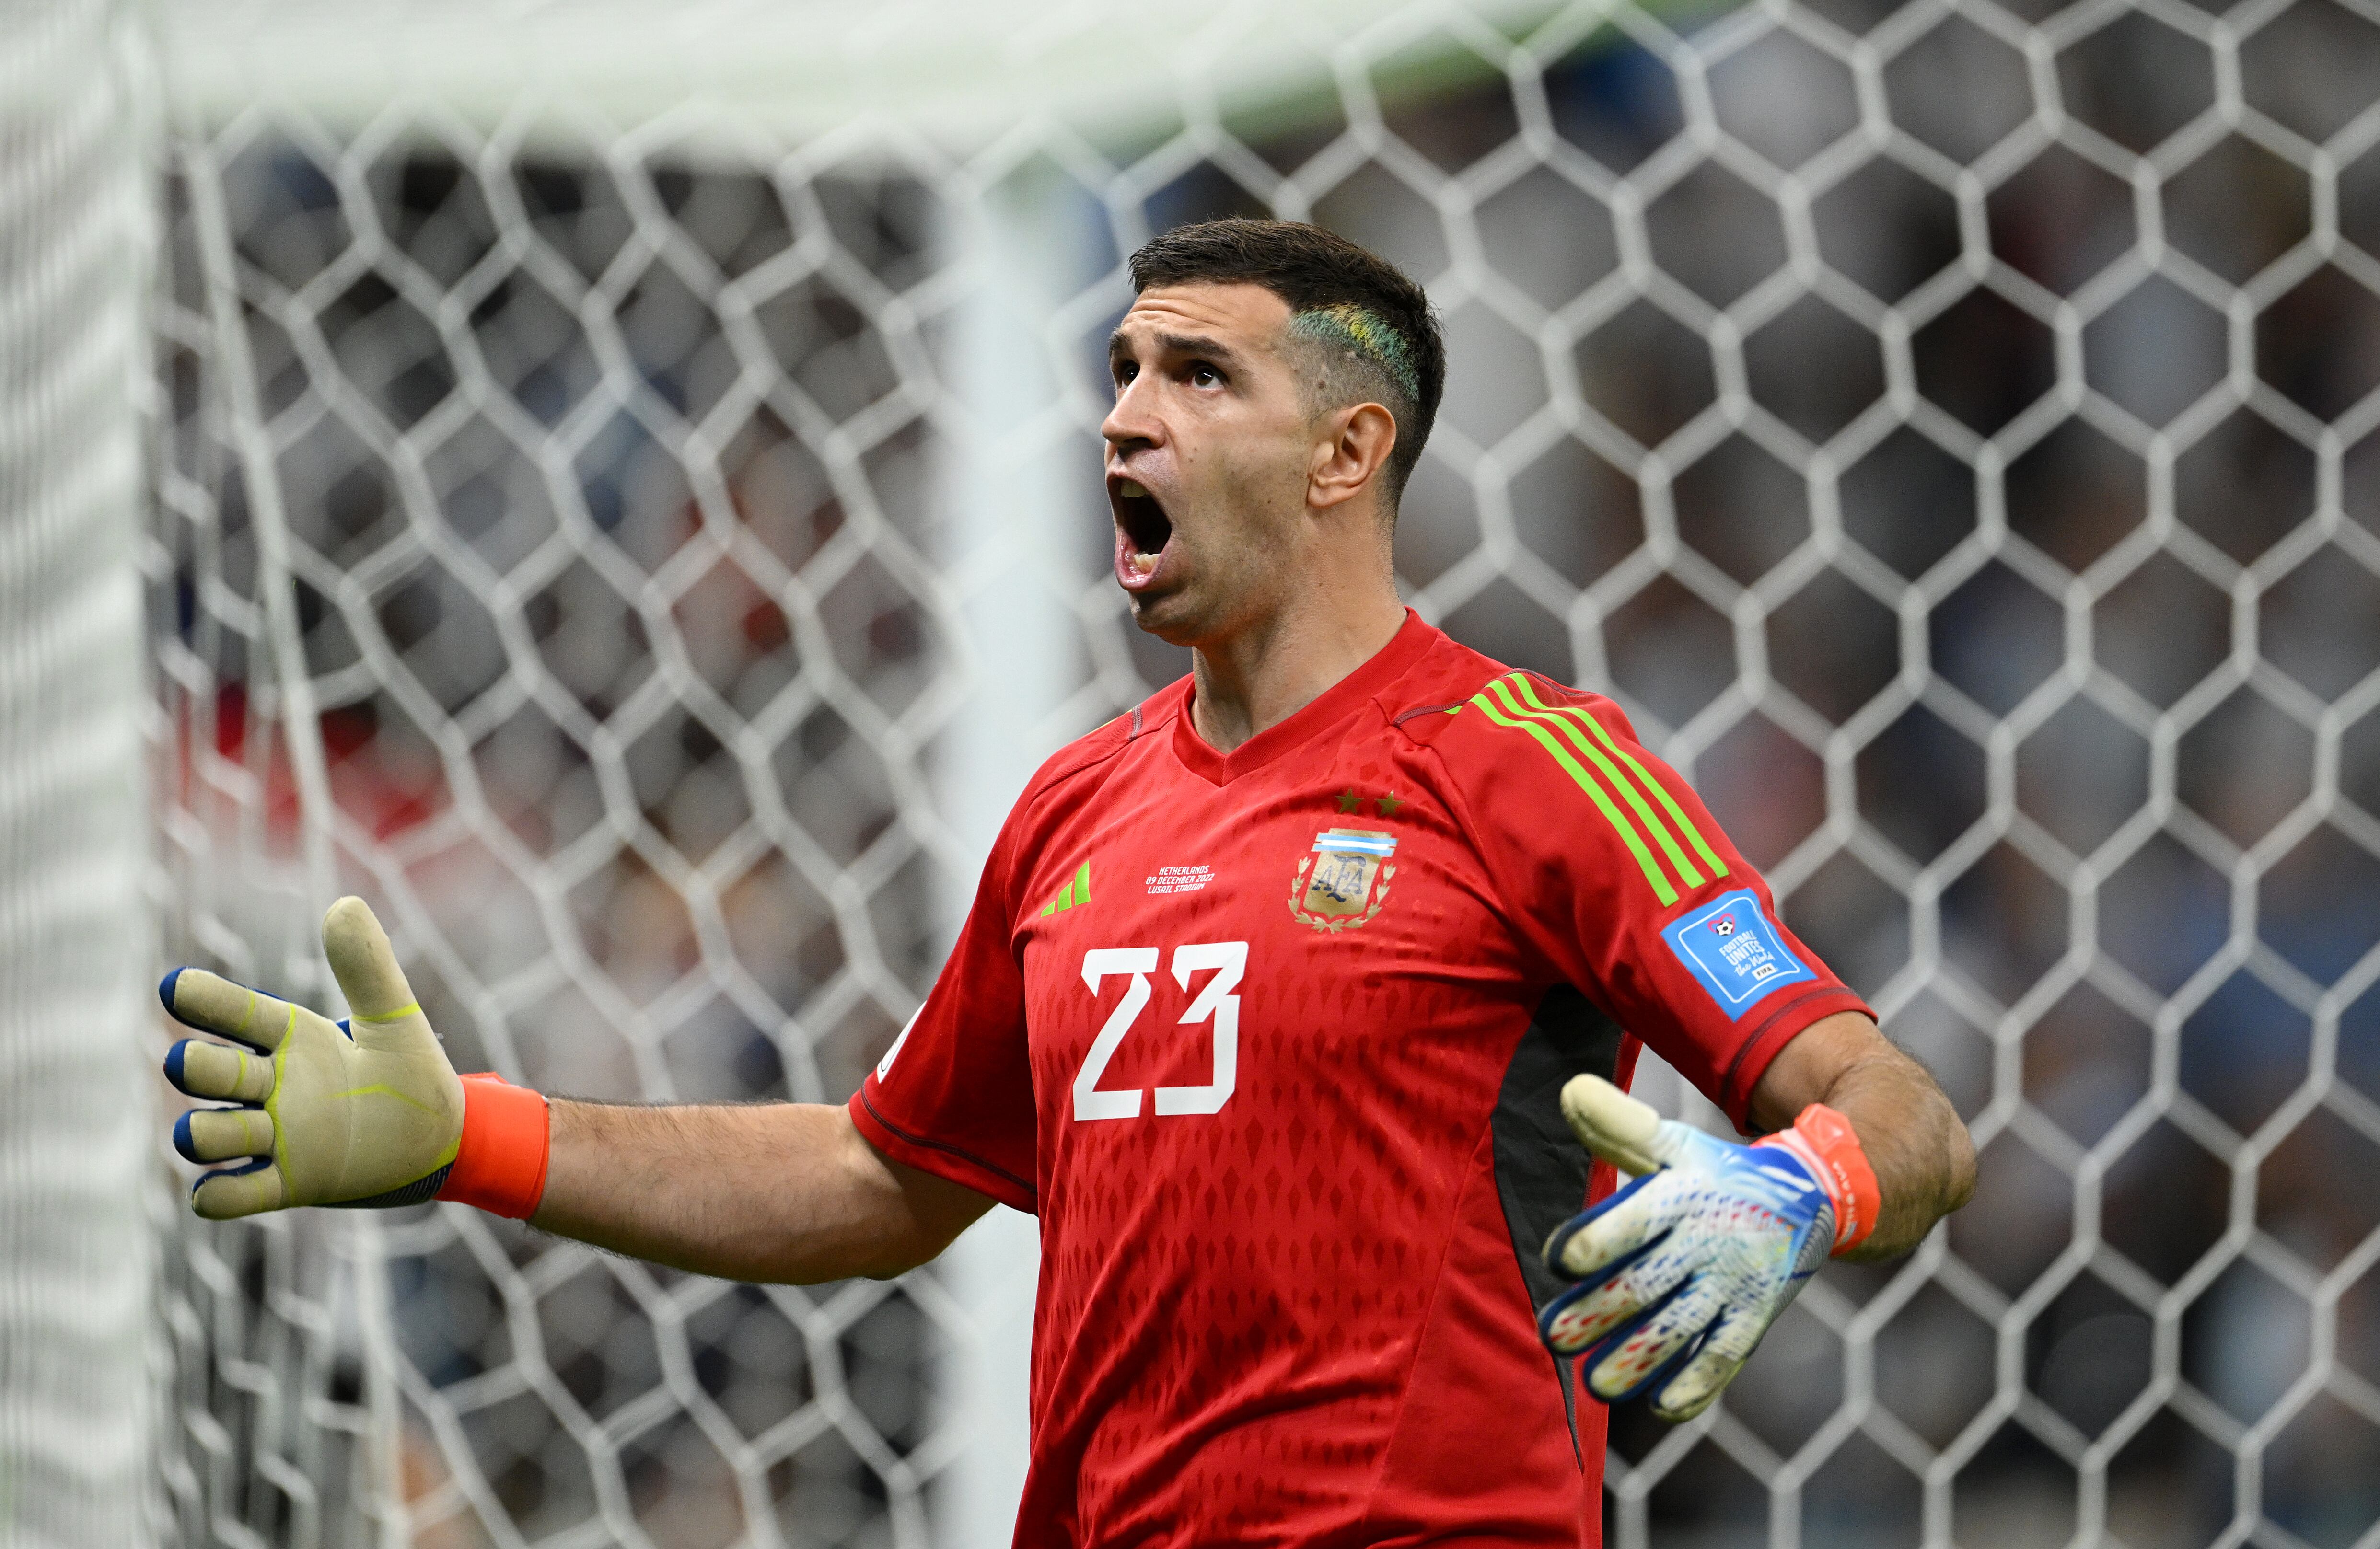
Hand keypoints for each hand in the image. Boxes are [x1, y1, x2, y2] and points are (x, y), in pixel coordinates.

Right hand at [162, 896, 464, 1218]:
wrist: (442, 1136)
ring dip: (202, 1134)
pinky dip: (220, 1196)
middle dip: (196, 1068)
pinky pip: (239, 1194)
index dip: (208, 1001)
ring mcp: (276, 1137)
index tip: (175, 985)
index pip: (238, 1014)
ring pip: (215, 1135)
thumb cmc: (410, 1071)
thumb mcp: (393, 1017)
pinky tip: (210, 1194)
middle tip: (184, 1060)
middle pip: (213, 1074)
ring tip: (194, 1131)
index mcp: (292, 1039)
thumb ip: (368, 967)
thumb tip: (345, 903)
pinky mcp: (290, 1183)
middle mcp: (272, 1086)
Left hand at [1537, 1075, 1839, 1422]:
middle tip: (1552, 1337)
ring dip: (1639, 1359)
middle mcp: (1708, 1240)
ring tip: (1597, 1385)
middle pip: (1647, 1281)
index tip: (1558, 1259)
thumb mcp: (1674, 1145)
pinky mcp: (1755, 1316)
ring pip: (1681, 1327)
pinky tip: (1663, 1406)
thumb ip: (1619, 1125)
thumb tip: (1569, 1089)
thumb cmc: (1721, 1172)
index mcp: (1683, 1194)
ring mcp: (1734, 1282)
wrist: (1815, 1194)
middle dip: (1599, 1312)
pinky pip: (1727, 1355)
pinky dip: (1698, 1384)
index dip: (1598, 1238)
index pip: (1637, 1217)